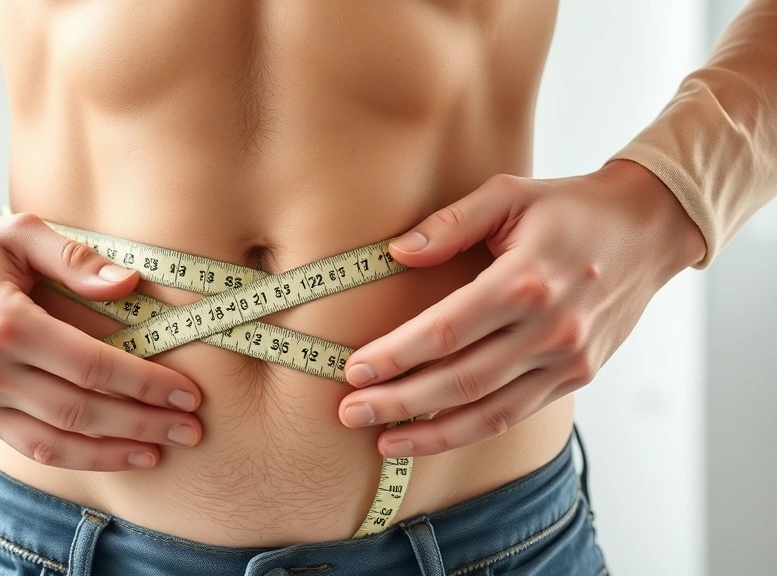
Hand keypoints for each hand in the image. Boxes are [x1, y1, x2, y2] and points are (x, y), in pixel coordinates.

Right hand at [0, 165, 202, 470]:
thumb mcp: (18, 232)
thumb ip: (75, 259)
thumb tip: (129, 284)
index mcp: (4, 323)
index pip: (92, 365)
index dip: (144, 384)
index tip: (187, 393)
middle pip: (81, 411)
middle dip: (142, 424)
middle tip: (190, 430)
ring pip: (56, 442)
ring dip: (113, 452)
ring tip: (160, 453)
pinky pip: (30, 446)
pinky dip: (75, 457)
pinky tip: (112, 455)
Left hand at [338, 160, 706, 456]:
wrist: (649, 230)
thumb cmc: (570, 208)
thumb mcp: (509, 194)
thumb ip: (450, 223)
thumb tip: (397, 253)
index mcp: (526, 280)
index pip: (446, 331)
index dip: (396, 355)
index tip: (354, 369)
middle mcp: (549, 329)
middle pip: (460, 380)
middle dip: (399, 402)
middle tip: (350, 412)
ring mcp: (568, 360)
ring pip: (488, 412)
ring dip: (431, 432)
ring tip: (382, 440)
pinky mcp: (577, 376)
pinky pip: (515, 414)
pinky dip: (471, 430)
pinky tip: (433, 435)